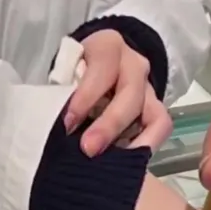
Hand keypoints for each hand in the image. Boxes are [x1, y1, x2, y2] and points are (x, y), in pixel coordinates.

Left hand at [65, 30, 172, 155]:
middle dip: (109, 124)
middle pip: (130, 93)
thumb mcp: (62, 74)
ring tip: (112, 162)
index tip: (67, 122)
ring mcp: (148, 88)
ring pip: (152, 112)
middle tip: (88, 149)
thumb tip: (49, 124)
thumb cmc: (70, 73)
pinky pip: (161, 127)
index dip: (86, 95)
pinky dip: (147, 145)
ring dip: (133, 141)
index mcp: (107, 47)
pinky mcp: (155, 109)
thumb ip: (59, 93)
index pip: (103, 68)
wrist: (90, 71)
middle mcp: (133, 64)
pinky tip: (126, 161)